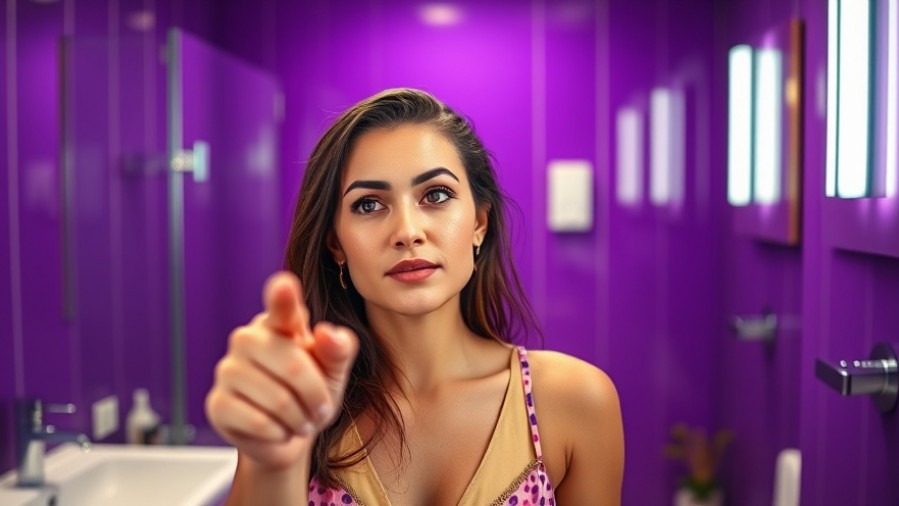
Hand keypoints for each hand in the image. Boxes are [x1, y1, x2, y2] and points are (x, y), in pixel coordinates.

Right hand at [205, 271, 358, 469]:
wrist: (289, 434)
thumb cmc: (312, 392)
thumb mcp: (335, 370)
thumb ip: (339, 349)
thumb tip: (328, 332)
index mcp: (279, 323)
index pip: (281, 306)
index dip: (283, 297)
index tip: (285, 287)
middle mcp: (248, 339)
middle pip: (293, 366)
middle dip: (316, 396)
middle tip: (320, 409)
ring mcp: (228, 370)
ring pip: (277, 400)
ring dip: (300, 419)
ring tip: (300, 421)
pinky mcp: (218, 403)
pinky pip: (259, 422)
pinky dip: (280, 434)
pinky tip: (278, 430)